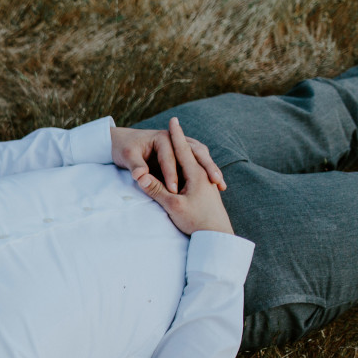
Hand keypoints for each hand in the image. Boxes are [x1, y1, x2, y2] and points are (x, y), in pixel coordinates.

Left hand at [111, 125, 225, 193]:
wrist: (124, 142)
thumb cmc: (124, 148)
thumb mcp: (127, 156)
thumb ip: (135, 166)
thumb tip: (140, 176)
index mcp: (162, 137)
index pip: (169, 158)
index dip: (171, 174)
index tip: (173, 191)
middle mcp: (175, 140)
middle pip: (195, 154)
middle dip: (205, 168)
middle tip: (214, 183)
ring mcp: (181, 147)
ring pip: (201, 158)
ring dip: (212, 171)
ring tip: (220, 186)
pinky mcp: (183, 156)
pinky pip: (199, 165)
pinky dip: (209, 174)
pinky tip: (217, 187)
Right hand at [133, 117, 233, 235]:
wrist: (217, 237)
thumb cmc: (196, 221)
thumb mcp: (172, 205)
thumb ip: (156, 189)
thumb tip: (140, 175)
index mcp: (195, 173)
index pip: (183, 148)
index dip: (176, 134)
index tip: (173, 120)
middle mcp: (202, 174)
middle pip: (191, 151)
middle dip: (182, 139)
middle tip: (174, 125)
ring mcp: (206, 183)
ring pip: (195, 160)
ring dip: (186, 150)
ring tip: (180, 142)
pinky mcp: (206, 191)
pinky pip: (197, 171)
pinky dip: (190, 163)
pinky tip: (188, 167)